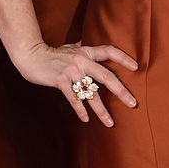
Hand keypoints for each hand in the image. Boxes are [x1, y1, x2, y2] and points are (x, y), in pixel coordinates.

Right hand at [14, 41, 138, 123]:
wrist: (31, 55)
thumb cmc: (52, 53)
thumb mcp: (70, 47)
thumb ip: (82, 48)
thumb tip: (91, 45)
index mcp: (86, 52)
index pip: (109, 52)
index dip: (123, 58)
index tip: (136, 67)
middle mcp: (82, 61)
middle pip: (107, 77)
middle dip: (121, 91)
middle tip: (133, 103)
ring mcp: (72, 71)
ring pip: (91, 94)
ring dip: (101, 110)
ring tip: (109, 123)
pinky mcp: (61, 81)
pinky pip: (74, 99)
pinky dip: (80, 110)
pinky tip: (86, 119)